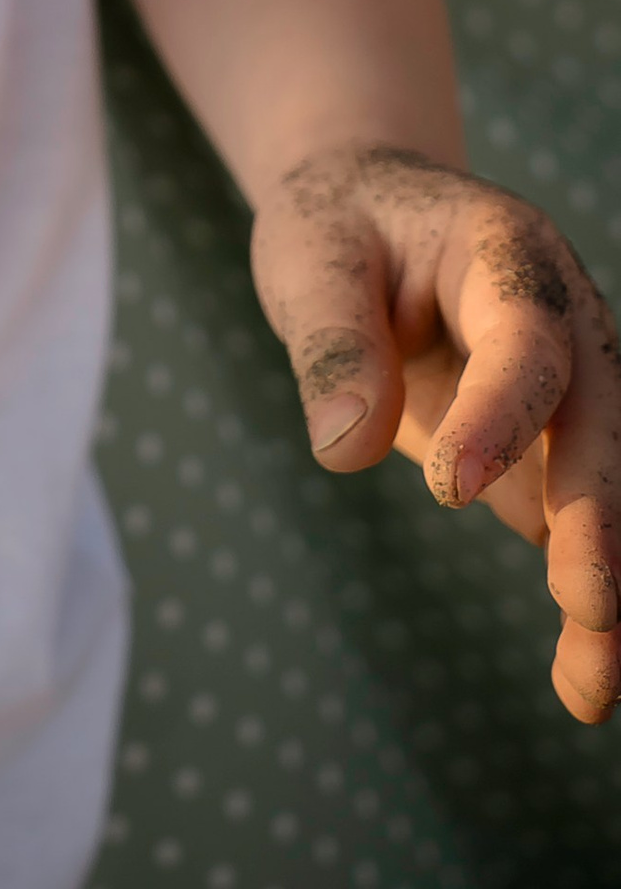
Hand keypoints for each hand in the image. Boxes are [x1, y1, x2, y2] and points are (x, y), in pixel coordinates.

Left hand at [253, 143, 620, 721]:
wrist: (372, 212)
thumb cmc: (340, 227)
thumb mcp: (309, 254)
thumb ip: (331, 342)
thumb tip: (345, 448)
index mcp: (507, 253)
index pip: (523, 340)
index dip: (501, 413)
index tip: (455, 489)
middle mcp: (567, 323)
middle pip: (601, 424)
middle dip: (600, 519)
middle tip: (587, 607)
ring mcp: (575, 392)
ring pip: (611, 486)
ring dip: (611, 582)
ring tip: (589, 687)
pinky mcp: (559, 453)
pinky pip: (586, 526)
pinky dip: (594, 601)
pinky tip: (584, 678)